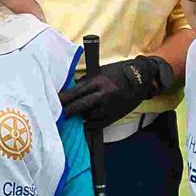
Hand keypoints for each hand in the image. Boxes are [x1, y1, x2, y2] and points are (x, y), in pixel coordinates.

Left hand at [58, 55, 175, 125]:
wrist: (141, 80)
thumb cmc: (118, 73)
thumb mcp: (101, 72)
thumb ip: (86, 82)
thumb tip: (70, 91)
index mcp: (99, 82)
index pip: (76, 92)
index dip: (63, 99)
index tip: (54, 102)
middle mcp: (104, 95)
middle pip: (80, 107)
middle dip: (67, 111)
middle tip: (58, 114)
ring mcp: (110, 107)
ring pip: (88, 116)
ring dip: (82, 114)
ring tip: (79, 111)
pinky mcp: (114, 116)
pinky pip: (97, 123)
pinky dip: (90, 121)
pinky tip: (88, 118)